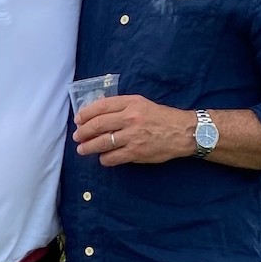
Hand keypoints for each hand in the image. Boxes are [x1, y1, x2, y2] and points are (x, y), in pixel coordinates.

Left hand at [73, 95, 193, 165]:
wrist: (183, 132)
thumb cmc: (161, 117)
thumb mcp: (141, 103)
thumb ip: (121, 106)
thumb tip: (97, 113)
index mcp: (131, 103)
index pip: (101, 106)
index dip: (86, 114)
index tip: (78, 119)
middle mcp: (130, 118)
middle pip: (98, 125)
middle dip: (83, 132)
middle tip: (77, 136)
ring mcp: (133, 136)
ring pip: (103, 143)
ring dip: (88, 147)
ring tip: (82, 149)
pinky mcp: (137, 152)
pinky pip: (114, 157)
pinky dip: (104, 159)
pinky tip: (102, 158)